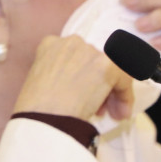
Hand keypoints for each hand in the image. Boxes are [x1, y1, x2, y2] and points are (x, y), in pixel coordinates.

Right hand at [12, 35, 133, 122]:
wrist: (43, 119)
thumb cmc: (36, 109)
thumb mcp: (41, 82)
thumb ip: (61, 75)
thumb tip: (83, 87)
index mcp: (50, 45)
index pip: (77, 56)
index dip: (84, 76)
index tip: (84, 94)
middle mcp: (71, 42)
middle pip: (95, 61)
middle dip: (99, 84)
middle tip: (100, 107)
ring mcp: (89, 52)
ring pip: (111, 69)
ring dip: (113, 91)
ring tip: (111, 113)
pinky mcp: (106, 65)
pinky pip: (123, 78)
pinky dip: (125, 95)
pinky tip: (120, 112)